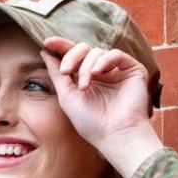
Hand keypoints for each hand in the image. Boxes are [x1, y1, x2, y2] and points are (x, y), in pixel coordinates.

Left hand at [40, 37, 157, 161]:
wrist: (115, 135)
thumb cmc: (90, 122)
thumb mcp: (67, 96)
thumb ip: (57, 73)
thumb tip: (45, 52)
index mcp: (86, 78)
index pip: (74, 56)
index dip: (61, 46)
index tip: (47, 42)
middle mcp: (102, 72)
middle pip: (84, 49)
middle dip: (72, 57)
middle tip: (66, 72)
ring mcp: (117, 70)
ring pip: (97, 52)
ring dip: (86, 66)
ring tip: (84, 86)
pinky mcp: (133, 69)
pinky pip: (116, 54)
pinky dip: (104, 60)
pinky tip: (98, 73)